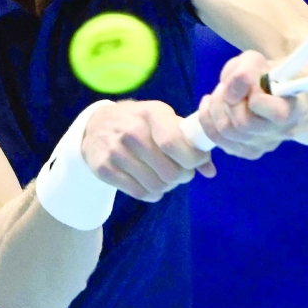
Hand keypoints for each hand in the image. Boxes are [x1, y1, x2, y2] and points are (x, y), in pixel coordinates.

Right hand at [82, 100, 215, 201]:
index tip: (198, 161)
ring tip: (166, 177)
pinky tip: (151, 183)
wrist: (97, 124)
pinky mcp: (104, 169)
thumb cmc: (141, 122)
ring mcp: (115, 151)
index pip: (174, 144)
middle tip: (182, 172)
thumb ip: (190, 141)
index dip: (193, 159)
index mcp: (152, 113)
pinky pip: (139, 193)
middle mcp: (132, 131)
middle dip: (183, 176)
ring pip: (156, 186)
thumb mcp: (164, 120)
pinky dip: (151, 194)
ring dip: (167, 186)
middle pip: (169, 171)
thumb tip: (210, 171)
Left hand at [197, 50, 305, 158]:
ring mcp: (263, 146)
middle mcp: (281, 133)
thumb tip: (230, 95)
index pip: (277, 114)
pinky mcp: (245, 151)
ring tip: (220, 94)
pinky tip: (211, 106)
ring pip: (227, 133)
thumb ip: (245, 72)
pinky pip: (218, 140)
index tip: (251, 86)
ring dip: (215, 108)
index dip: (256, 98)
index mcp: (294, 109)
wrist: (267, 90)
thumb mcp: (255, 61)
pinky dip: (207, 119)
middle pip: (244, 124)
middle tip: (226, 86)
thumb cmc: (264, 74)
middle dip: (226, 101)